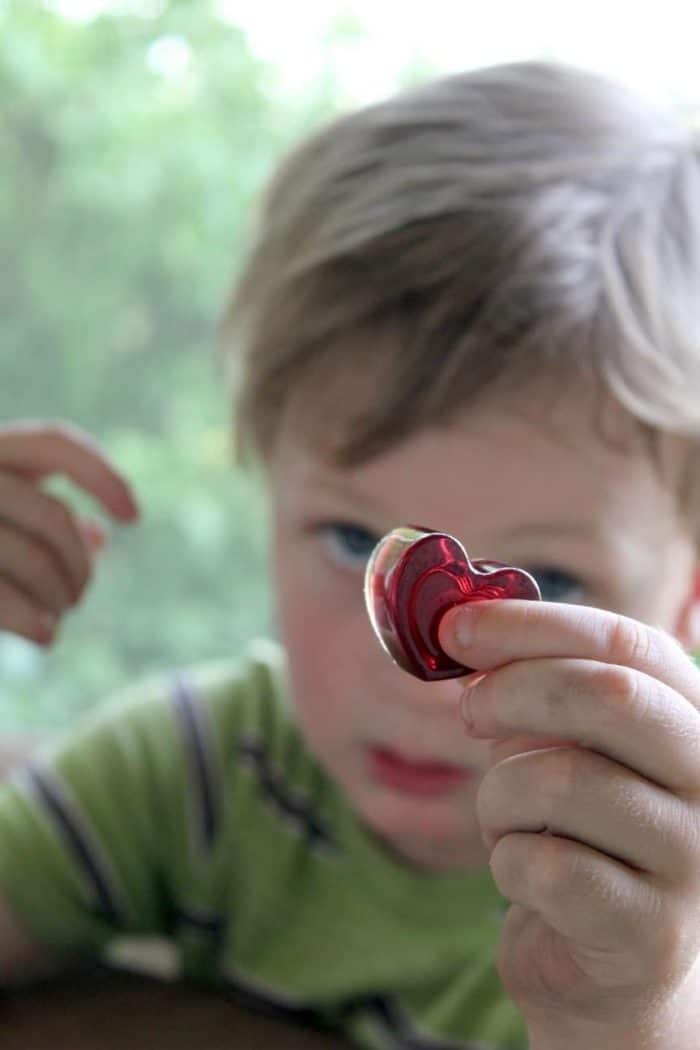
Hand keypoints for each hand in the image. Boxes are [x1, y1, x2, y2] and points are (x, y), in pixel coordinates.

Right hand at [0, 420, 138, 645]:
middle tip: (78, 595)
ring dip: (61, 596)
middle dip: (79, 564)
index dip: (102, 475)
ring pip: (35, 560)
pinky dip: (37, 623)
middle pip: (54, 516)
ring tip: (59, 615)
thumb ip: (41, 516)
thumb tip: (97, 536)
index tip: (134, 518)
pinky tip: (46, 636)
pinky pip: (6, 601)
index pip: (53, 444)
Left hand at [439, 600, 699, 1043]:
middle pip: (608, 696)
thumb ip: (532, 684)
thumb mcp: (563, 745)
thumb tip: (460, 627)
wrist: (603, 966)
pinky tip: (526, 878)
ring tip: (507, 821)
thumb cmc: (574, 832)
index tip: (458, 626)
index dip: (535, 625)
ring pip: (559, 781)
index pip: (629, 644)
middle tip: (470, 712)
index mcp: (695, 719)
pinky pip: (544, 866)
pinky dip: (508, 864)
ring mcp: (692, 860)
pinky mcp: (651, 932)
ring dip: (499, 796)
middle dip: (513, 691)